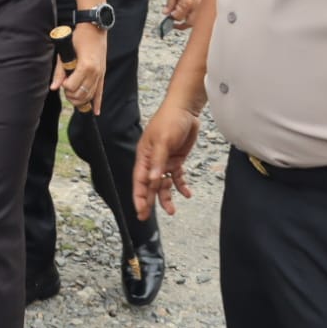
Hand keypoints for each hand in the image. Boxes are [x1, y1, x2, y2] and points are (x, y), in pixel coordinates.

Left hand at [52, 24, 105, 114]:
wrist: (94, 28)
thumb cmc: (78, 37)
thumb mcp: (65, 53)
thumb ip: (60, 72)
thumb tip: (54, 87)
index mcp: (86, 66)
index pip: (72, 86)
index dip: (65, 87)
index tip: (62, 81)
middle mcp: (95, 72)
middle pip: (82, 94)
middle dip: (71, 95)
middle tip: (65, 87)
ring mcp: (101, 74)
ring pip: (90, 95)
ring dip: (80, 99)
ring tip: (72, 94)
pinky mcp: (103, 74)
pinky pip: (101, 92)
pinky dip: (97, 102)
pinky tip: (95, 111)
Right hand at [133, 101, 200, 218]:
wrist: (185, 110)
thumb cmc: (170, 120)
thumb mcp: (164, 140)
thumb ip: (159, 160)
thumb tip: (153, 179)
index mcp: (145, 156)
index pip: (140, 180)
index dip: (139, 196)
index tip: (140, 211)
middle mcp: (153, 161)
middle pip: (149, 185)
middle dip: (148, 201)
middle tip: (146, 218)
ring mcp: (165, 161)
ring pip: (163, 184)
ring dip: (166, 197)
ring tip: (172, 211)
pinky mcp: (176, 160)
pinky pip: (177, 177)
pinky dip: (181, 186)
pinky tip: (187, 194)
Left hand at [164, 0, 207, 28]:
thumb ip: (170, 3)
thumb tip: (166, 12)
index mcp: (187, 3)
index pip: (178, 17)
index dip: (172, 18)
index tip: (169, 15)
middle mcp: (197, 6)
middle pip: (189, 23)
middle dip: (181, 25)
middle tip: (175, 23)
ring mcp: (203, 5)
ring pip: (197, 21)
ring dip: (189, 22)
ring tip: (182, 18)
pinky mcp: (207, 3)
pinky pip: (201, 14)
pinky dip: (195, 16)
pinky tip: (190, 13)